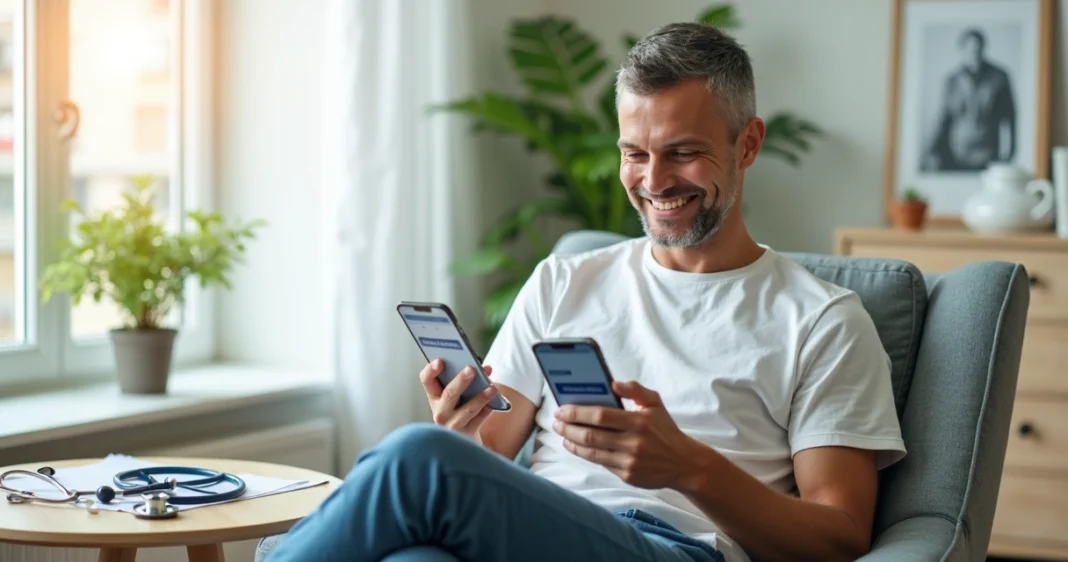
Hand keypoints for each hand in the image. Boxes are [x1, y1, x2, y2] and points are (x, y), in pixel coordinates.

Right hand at [419, 359, 499, 439]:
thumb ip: (465, 380)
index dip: (431, 371)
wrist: (461, 441)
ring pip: (467, 410)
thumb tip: (482, 368)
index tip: (440, 361)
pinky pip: (479, 420)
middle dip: (460, 381)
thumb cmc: (460, 411)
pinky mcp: (467, 435)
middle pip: (448, 394)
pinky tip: (495, 401)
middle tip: (471, 369)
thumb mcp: (456, 397)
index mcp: (435, 397)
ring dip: (480, 397)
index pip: (427, 381)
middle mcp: (440, 412)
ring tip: (492, 388)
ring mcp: (452, 425)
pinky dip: (488, 409)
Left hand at [552, 380, 703, 489]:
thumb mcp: (655, 404)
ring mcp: (629, 461)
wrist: (684, 464)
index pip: (601, 415)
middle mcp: (633, 442)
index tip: (562, 409)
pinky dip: (584, 454)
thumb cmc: (665, 430)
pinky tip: (576, 446)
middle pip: (591, 434)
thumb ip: (635, 390)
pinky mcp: (627, 475)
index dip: (577, 412)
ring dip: (572, 442)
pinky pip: (600, 463)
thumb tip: (613, 383)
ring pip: (592, 451)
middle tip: (556, 422)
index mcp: (639, 421)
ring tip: (562, 434)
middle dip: (568, 427)